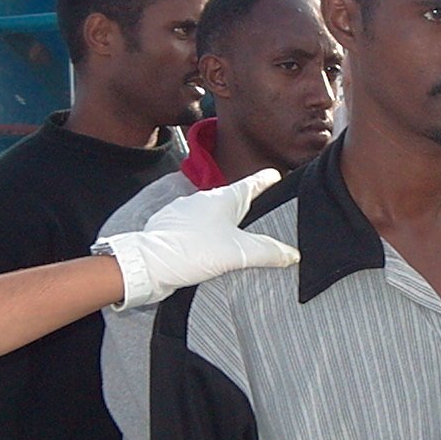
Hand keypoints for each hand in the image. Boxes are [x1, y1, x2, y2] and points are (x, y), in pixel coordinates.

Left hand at [109, 169, 299, 308]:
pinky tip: (208, 251)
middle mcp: (203, 199)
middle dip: (246, 207)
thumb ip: (268, 252)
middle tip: (261, 216)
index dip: (266, 180)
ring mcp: (185, 212)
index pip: (252, 183)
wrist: (148, 264)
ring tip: (235, 240)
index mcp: (223, 198)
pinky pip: (195, 227)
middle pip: (233, 199)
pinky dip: (204, 235)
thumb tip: (292, 253)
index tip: (276, 175)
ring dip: (223, 223)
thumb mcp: (238, 253)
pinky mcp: (172, 227)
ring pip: (212, 214)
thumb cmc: (192, 251)